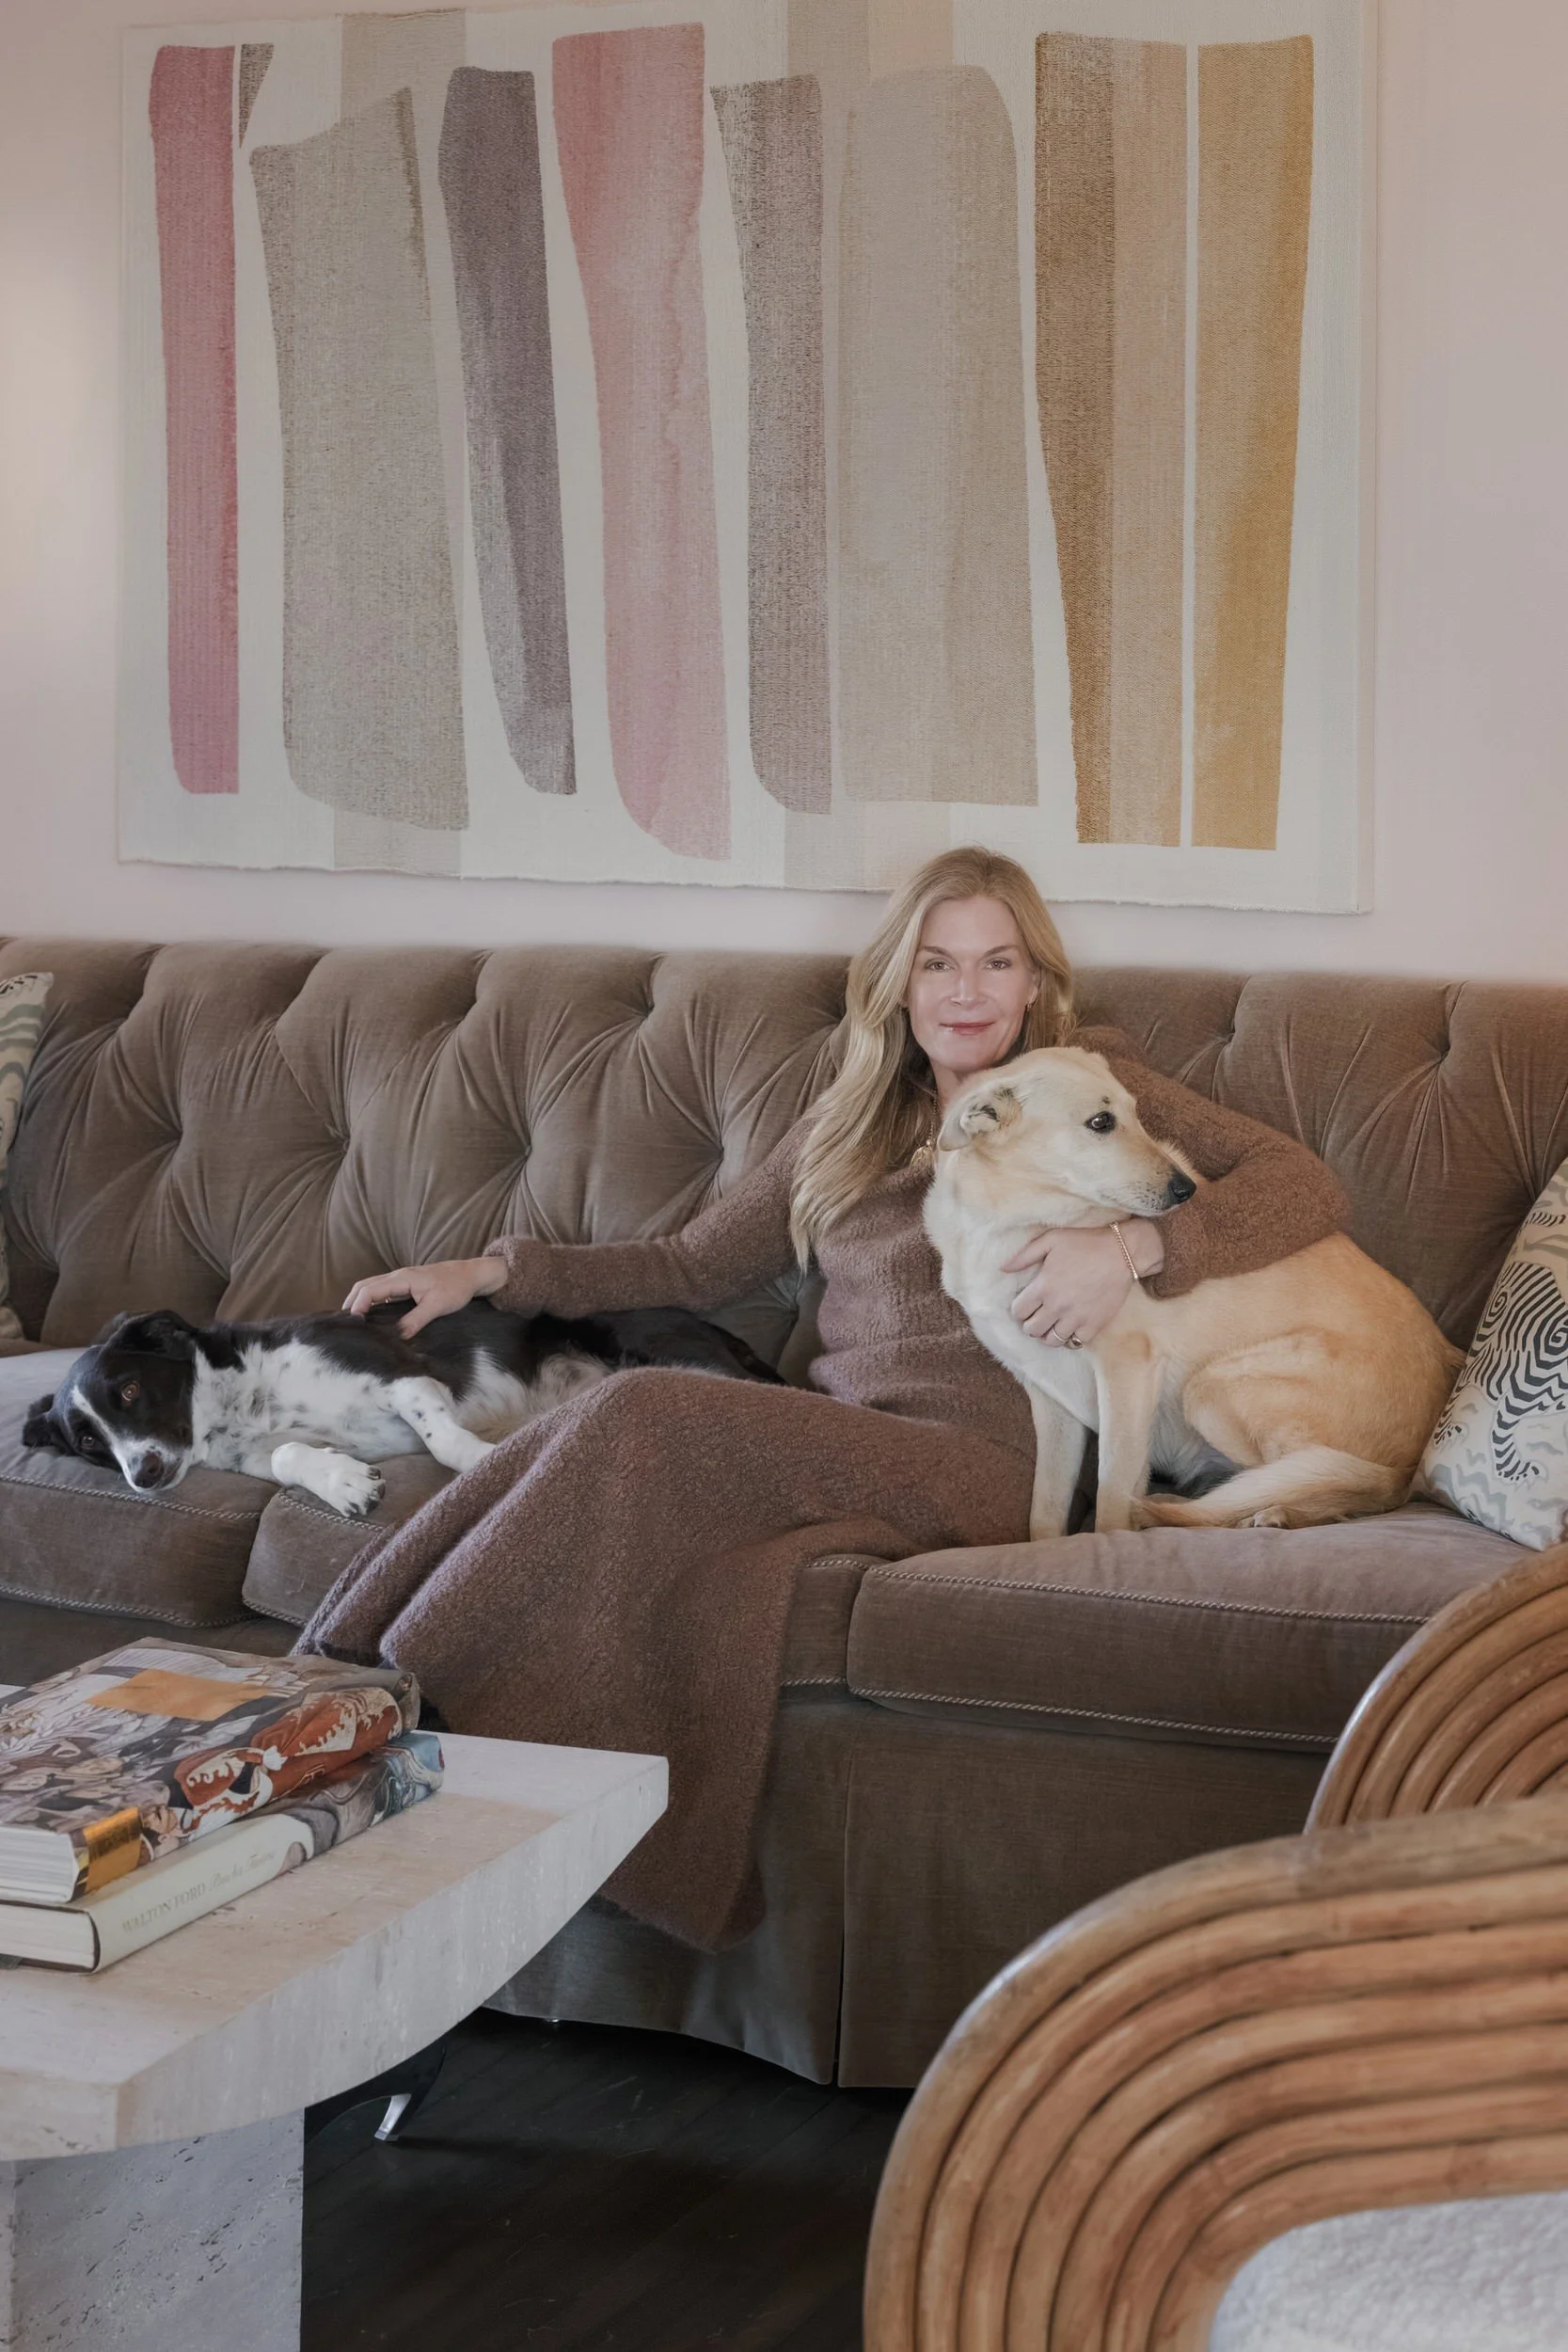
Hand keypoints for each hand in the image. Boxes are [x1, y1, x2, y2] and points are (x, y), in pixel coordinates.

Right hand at [341, 1256, 505, 1339]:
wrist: (471, 1275)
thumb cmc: (456, 1287)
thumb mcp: (437, 1306)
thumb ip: (416, 1320)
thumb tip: (397, 1337)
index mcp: (402, 1279)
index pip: (370, 1290)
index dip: (357, 1306)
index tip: (353, 1324)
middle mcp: (398, 1276)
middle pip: (364, 1286)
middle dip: (351, 1302)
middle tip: (345, 1323)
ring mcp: (401, 1279)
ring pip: (371, 1286)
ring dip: (359, 1300)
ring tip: (353, 1320)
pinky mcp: (406, 1283)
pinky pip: (381, 1289)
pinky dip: (370, 1299)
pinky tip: (371, 1314)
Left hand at [1002, 1222, 1163, 1346]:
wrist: (1122, 1252)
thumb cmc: (1085, 1243)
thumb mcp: (1051, 1240)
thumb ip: (1024, 1255)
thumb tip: (1003, 1268)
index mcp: (1043, 1287)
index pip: (1018, 1312)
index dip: (1018, 1310)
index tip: (1024, 1306)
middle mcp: (1057, 1306)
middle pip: (1031, 1330)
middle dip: (1030, 1324)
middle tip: (1037, 1317)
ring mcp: (1076, 1318)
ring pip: (1051, 1340)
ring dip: (1047, 1335)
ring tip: (1050, 1326)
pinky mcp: (1094, 1324)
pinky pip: (1075, 1342)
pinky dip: (1070, 1338)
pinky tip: (1070, 1328)